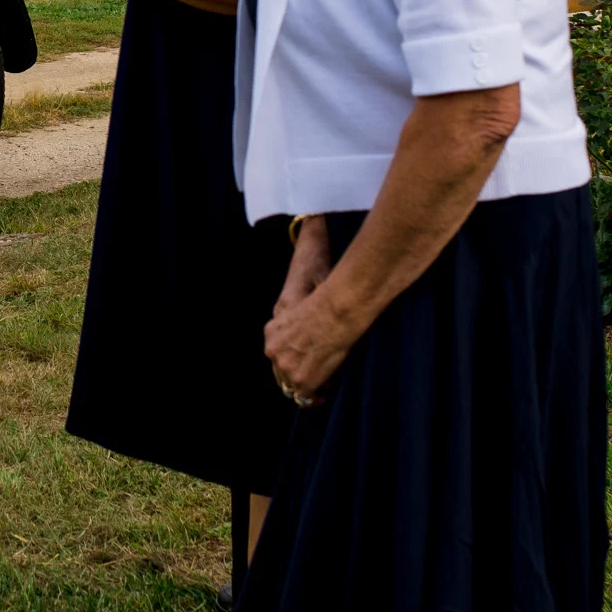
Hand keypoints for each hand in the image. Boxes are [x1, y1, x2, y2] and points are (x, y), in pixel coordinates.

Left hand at [264, 217, 353, 400]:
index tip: (310, 342)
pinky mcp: (301, 380)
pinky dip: (318, 392)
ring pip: (292, 379)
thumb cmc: (327, 287)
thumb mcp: (311, 266)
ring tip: (327, 370)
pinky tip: (328, 387)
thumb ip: (308, 244)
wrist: (339, 307)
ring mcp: (285, 366)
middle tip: (322, 356)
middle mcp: (273, 347)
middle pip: (284, 361)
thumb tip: (311, 216)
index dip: (296, 343)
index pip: (279, 340)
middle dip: (299, 361)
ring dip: (308, 376)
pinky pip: (307, 395)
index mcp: (274, 324)